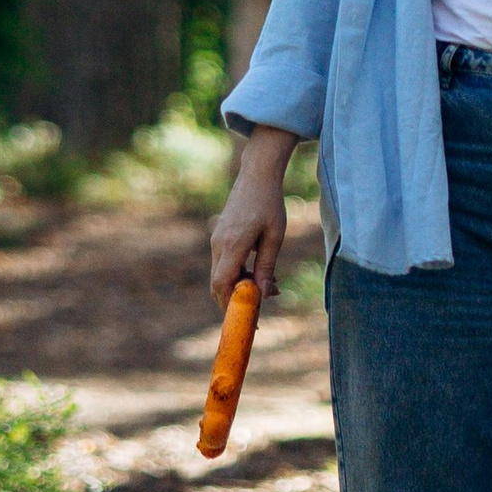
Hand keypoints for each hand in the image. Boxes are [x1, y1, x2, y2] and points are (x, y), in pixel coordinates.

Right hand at [210, 130, 292, 309]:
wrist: (256, 175)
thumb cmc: (270, 203)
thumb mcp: (275, 235)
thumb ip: (267, 265)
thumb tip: (265, 294)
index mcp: (233, 244)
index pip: (222, 284)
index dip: (231, 303)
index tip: (250, 315)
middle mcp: (219, 244)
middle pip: (217, 284)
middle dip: (235, 299)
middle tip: (260, 307)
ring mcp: (216, 240)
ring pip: (220, 275)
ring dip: (239, 285)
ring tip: (269, 284)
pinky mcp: (219, 237)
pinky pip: (223, 263)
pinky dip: (237, 273)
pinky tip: (258, 271)